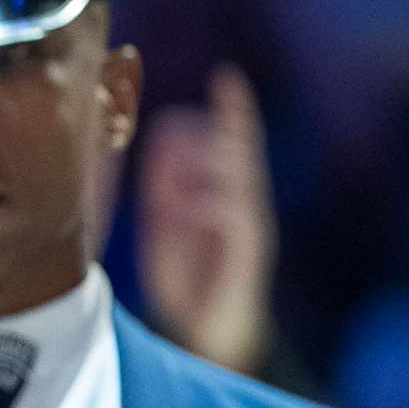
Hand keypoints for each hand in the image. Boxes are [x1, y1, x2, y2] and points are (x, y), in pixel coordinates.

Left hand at [139, 63, 277, 375]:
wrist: (207, 330)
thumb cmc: (185, 274)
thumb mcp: (165, 223)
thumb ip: (163, 185)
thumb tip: (158, 143)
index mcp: (226, 189)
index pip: (236, 137)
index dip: (234, 108)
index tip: (227, 77)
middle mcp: (244, 200)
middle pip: (244, 147)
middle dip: (222, 128)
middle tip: (202, 108)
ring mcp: (250, 223)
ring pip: (242, 174)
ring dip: (209, 164)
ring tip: (183, 164)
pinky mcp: (248, 249)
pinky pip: (235, 215)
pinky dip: (207, 205)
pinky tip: (183, 209)